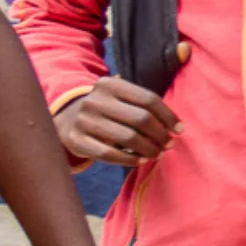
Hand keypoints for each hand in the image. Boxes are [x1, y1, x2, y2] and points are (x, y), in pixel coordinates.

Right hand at [56, 77, 176, 166]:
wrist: (65, 118)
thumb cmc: (105, 109)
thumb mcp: (119, 97)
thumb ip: (144, 105)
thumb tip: (176, 127)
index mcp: (109, 85)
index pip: (149, 99)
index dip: (169, 116)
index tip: (179, 130)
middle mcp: (94, 100)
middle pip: (141, 119)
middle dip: (161, 134)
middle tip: (169, 144)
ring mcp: (83, 120)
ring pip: (128, 138)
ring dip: (150, 149)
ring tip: (158, 154)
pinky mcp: (75, 140)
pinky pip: (109, 154)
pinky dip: (130, 159)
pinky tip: (141, 160)